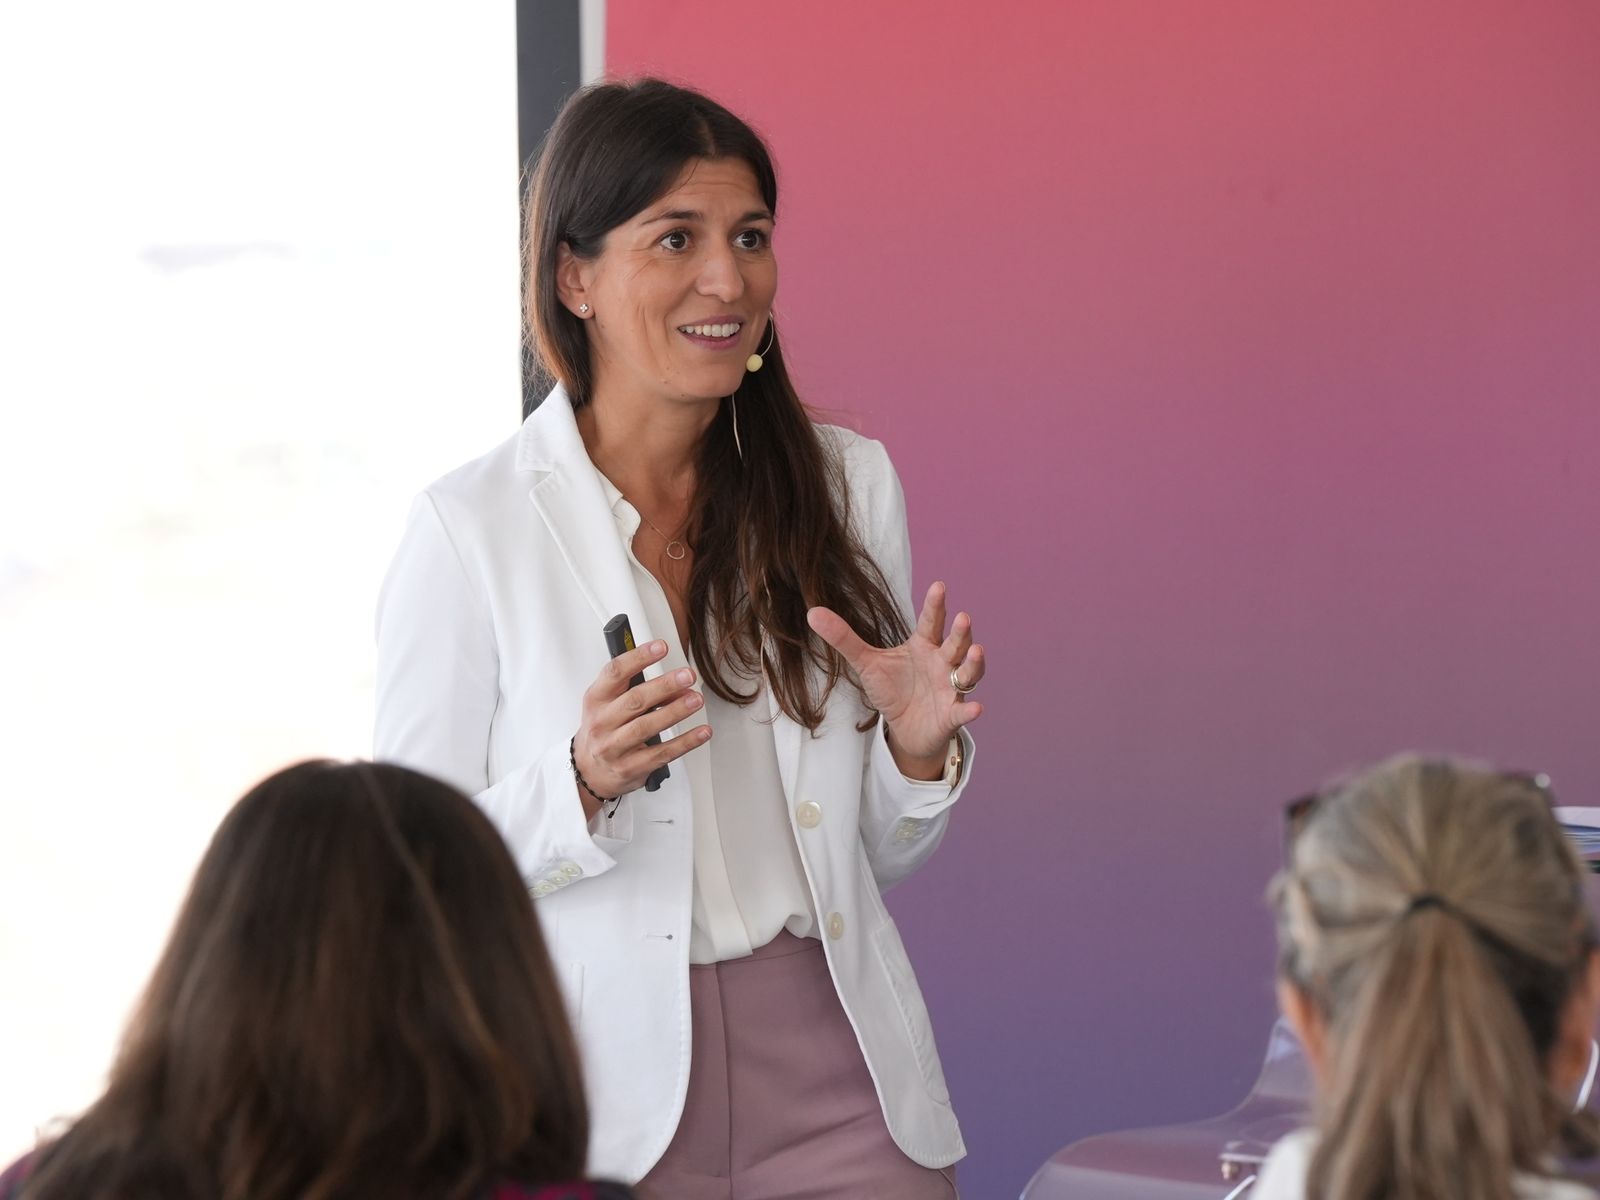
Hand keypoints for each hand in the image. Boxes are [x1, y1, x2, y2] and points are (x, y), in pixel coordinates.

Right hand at [573, 639, 709, 802]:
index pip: (615, 672)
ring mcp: (614, 747)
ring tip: (696, 699)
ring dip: (675, 711)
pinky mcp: (630, 768)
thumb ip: (635, 687)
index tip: (661, 646)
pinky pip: (661, 754)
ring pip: (647, 727)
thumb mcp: (607, 703)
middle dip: (664, 685)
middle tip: (687, 675)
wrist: (588, 771)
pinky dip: (685, 742)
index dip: (639, 657)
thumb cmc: (603, 729)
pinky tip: (701, 732)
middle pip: (635, 700)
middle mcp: (602, 722)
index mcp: (596, 699)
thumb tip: (676, 680)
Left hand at [807, 581, 985, 778]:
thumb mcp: (866, 663)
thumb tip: (812, 612)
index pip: (931, 622)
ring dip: (973, 663)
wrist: (905, 728)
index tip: (939, 586)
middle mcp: (942, 663)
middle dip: (960, 632)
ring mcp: (951, 688)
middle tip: (963, 617)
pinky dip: (969, 710)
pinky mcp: (951, 714)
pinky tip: (976, 709)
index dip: (935, 605)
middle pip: (955, 644)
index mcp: (923, 645)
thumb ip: (843, 638)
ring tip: (976, 651)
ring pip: (967, 673)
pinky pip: (962, 712)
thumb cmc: (892, 689)